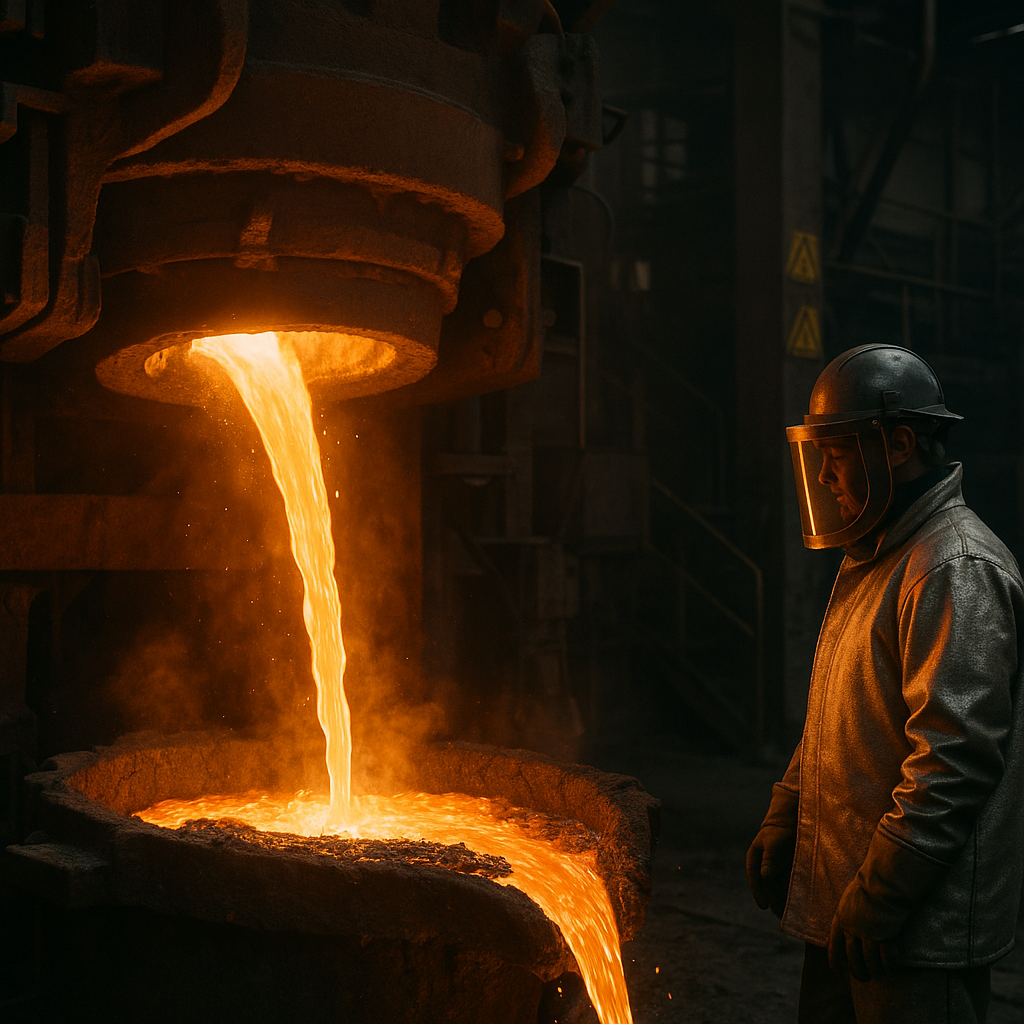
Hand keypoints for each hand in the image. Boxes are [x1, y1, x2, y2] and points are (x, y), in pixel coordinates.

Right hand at [746, 824, 795, 916]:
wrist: (792, 825)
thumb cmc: (781, 831)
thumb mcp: (774, 842)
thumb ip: (770, 858)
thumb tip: (765, 876)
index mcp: (754, 859)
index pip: (754, 878)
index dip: (758, 892)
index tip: (764, 906)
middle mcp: (763, 868)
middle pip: (766, 888)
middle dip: (773, 902)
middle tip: (781, 917)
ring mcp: (774, 872)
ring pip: (776, 891)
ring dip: (782, 903)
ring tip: (789, 917)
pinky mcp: (786, 874)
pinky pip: (786, 888)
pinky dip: (790, 897)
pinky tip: (797, 908)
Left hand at [827, 829, 946, 981]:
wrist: (883, 879)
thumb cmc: (870, 883)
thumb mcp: (851, 897)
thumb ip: (849, 912)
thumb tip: (849, 923)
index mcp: (840, 918)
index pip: (833, 947)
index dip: (835, 962)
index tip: (838, 973)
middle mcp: (851, 929)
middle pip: (852, 959)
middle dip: (858, 972)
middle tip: (864, 978)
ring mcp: (867, 934)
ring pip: (869, 963)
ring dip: (874, 972)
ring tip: (878, 975)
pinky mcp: (884, 936)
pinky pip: (886, 959)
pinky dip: (889, 966)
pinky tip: (891, 969)